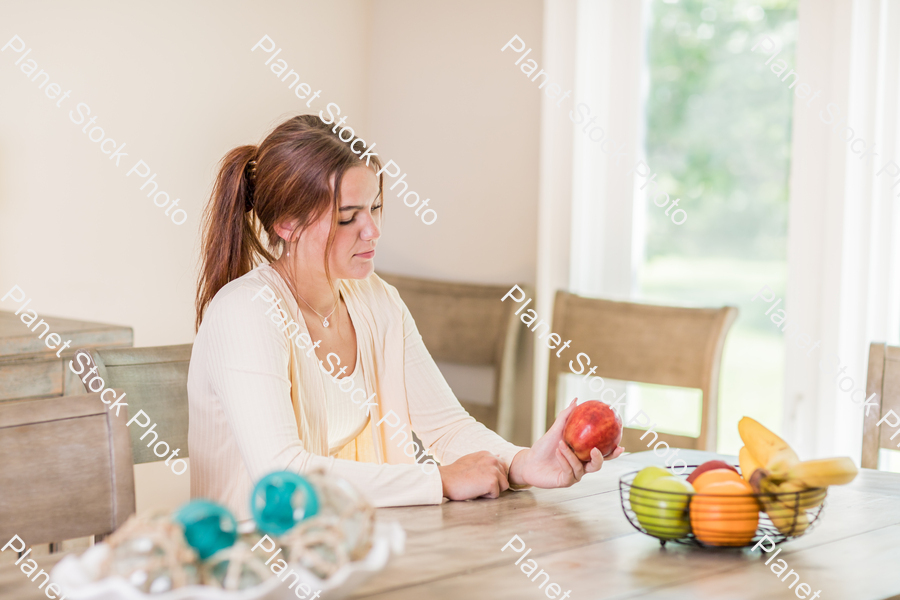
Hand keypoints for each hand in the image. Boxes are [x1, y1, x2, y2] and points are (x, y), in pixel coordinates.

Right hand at [438, 451, 509, 500]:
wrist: (445, 479)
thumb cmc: (455, 473)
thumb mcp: (472, 460)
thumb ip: (485, 460)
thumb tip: (499, 456)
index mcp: (488, 454)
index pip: (502, 468)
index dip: (493, 477)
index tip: (480, 479)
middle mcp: (493, 459)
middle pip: (504, 478)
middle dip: (494, 484)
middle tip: (477, 483)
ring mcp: (494, 470)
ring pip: (503, 487)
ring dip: (491, 490)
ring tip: (476, 486)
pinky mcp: (492, 482)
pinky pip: (496, 495)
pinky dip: (485, 496)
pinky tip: (474, 491)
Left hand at [509, 399, 623, 487]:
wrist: (529, 461)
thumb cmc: (544, 447)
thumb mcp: (556, 430)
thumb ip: (566, 417)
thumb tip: (576, 400)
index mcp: (583, 455)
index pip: (602, 455)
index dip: (613, 453)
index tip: (621, 445)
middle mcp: (581, 466)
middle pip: (597, 465)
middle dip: (600, 459)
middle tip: (595, 449)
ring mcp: (574, 475)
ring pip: (580, 468)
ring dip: (571, 455)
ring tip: (561, 444)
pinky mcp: (564, 482)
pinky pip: (569, 472)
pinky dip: (564, 460)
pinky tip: (558, 451)